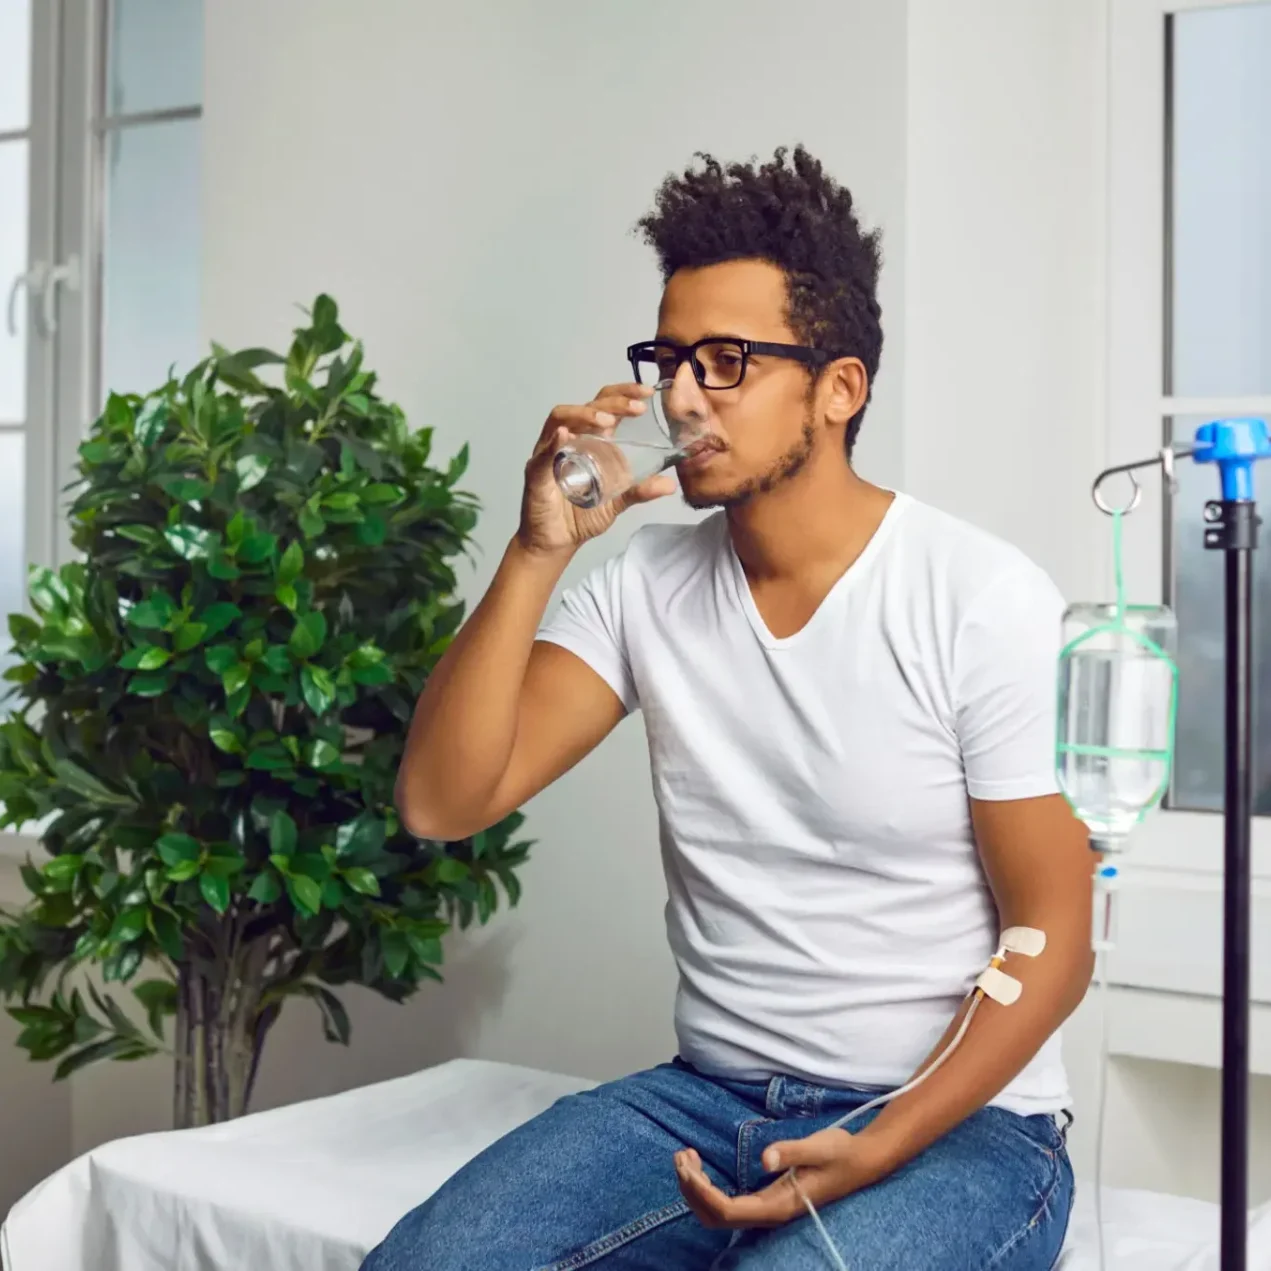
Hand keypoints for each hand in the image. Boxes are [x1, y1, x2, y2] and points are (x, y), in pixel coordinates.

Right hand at [517, 383, 676, 558]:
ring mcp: (549, 453)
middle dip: (613, 402)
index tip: (647, 393)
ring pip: (561, 418)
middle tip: (637, 408)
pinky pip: (544, 452)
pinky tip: (566, 435)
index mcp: (588, 440)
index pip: (604, 405)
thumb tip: (670, 485)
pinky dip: (554, 441)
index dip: (623, 394)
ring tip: (607, 421)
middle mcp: (568, 439)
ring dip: (585, 414)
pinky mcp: (536, 472)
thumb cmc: (580, 517)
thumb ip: (639, 490)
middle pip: (586, 406)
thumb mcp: (617, 501)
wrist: (557, 543)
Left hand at [674, 1128, 885, 1229]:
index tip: (689, 1164)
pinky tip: (701, 1167)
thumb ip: (792, 1152)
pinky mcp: (766, 1201)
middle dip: (692, 1190)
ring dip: (696, 1190)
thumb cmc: (840, 1153)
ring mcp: (767, 1210)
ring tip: (686, 1157)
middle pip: (716, 1217)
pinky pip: (727, 1205)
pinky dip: (707, 1189)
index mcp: (778, 1206)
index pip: (727, 1210)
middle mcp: (769, 1214)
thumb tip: (765, 1159)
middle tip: (681, 1155)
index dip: (702, 1192)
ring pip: (718, 1214)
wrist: (861, 1162)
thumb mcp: (819, 1147)